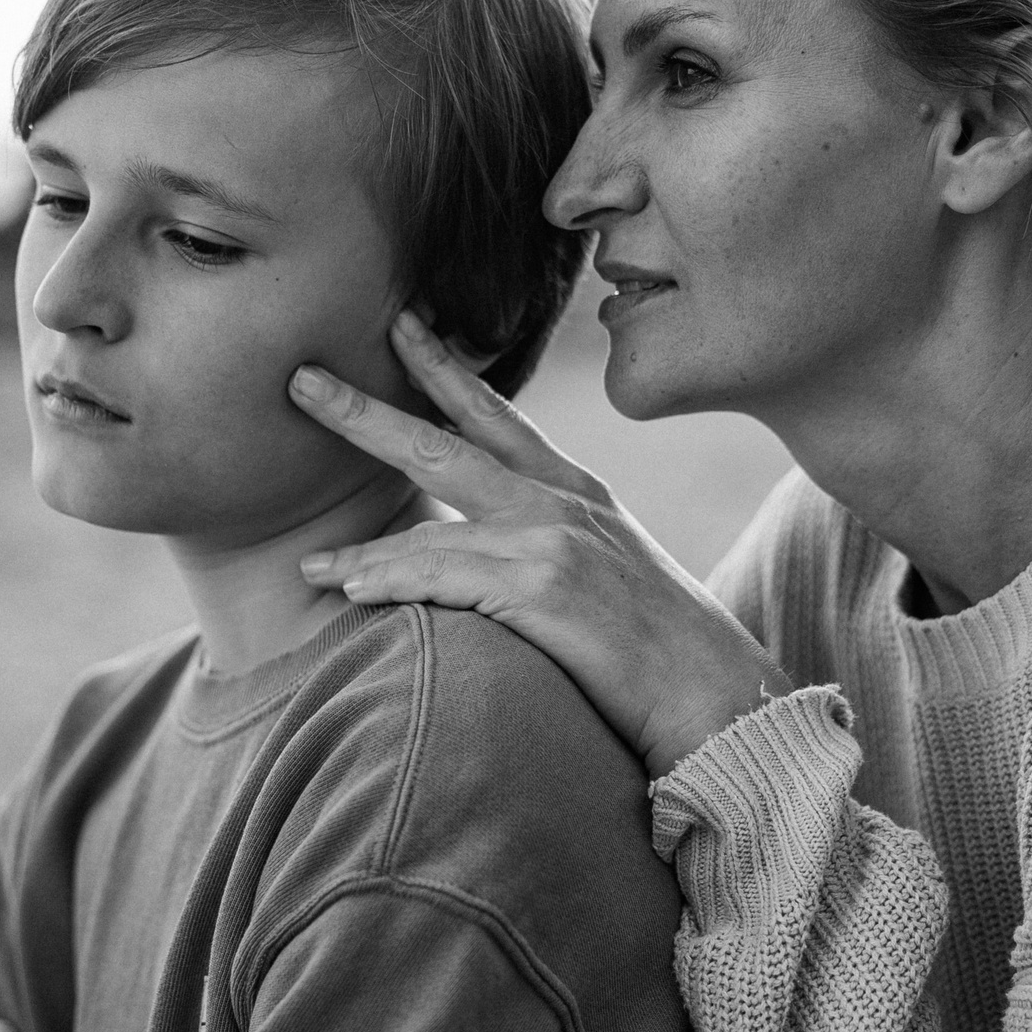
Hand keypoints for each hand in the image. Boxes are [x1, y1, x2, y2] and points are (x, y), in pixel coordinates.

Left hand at [287, 312, 789, 776]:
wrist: (729, 705)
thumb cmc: (667, 662)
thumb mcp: (613, 584)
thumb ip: (556, 559)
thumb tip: (495, 573)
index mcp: (580, 496)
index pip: (499, 418)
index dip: (446, 369)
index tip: (403, 326)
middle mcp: (564, 504)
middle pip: (445, 444)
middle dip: (368, 412)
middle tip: (303, 380)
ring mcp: (554, 541)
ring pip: (431, 529)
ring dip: (364, 553)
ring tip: (311, 569)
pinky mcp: (546, 586)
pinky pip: (442, 577)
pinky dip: (393, 582)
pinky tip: (352, 593)